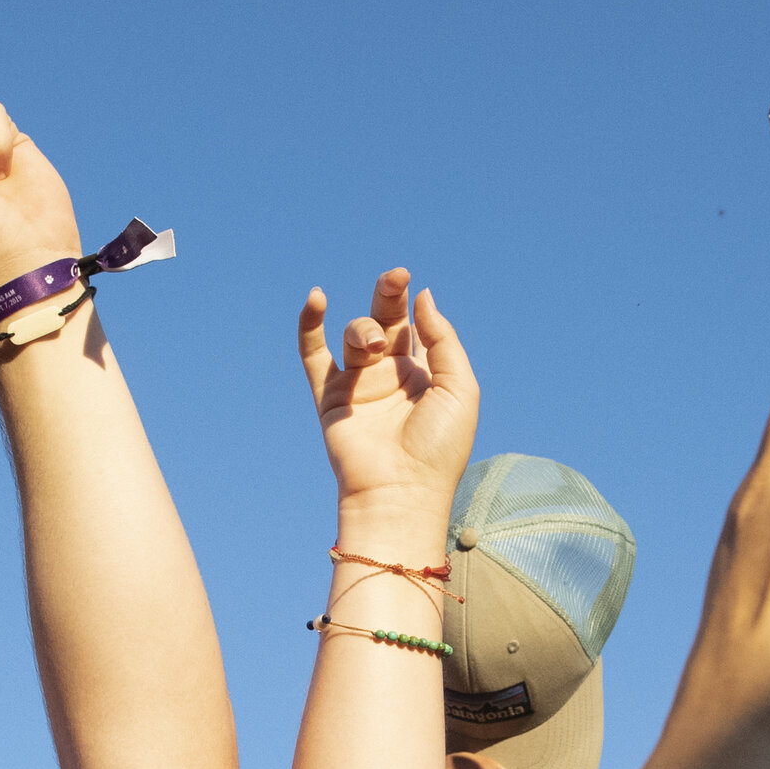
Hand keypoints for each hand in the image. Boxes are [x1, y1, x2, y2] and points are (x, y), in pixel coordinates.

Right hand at [298, 270, 480, 526]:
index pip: (415, 326)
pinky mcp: (330, 397)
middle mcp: (389, 376)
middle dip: (388, 295)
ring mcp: (358, 385)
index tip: (412, 285)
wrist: (400, 491)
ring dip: (364, 329)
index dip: (412, 303)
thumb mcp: (459, 386)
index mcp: (423, 374)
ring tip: (372, 347)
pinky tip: (316, 298)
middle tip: (394, 277)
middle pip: (384, 320)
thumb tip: (422, 296)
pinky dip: (310, 326)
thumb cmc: (438, 448)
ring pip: (356, 335)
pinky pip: (313, 356)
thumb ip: (442, 339)